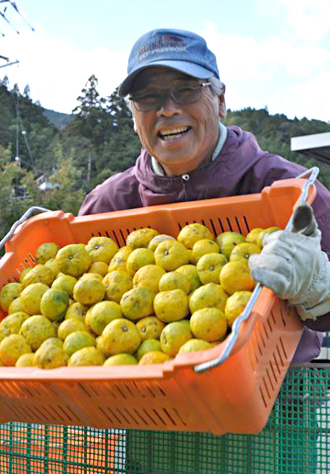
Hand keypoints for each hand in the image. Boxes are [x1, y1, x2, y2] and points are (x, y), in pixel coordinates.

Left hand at [248, 202, 329, 320]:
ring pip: (268, 262)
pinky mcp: (284, 287)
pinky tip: (257, 274)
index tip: (273, 245)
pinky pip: (269, 279)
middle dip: (267, 253)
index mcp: (301, 244)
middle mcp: (297, 257)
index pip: (277, 238)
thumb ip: (304, 219)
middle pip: (272, 250)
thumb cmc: (308, 257)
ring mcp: (291, 273)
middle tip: (269, 258)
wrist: (317, 285)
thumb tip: (301, 202)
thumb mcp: (310, 236)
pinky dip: (261, 276)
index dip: (271, 241)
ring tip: (261, 266)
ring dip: (260, 263)